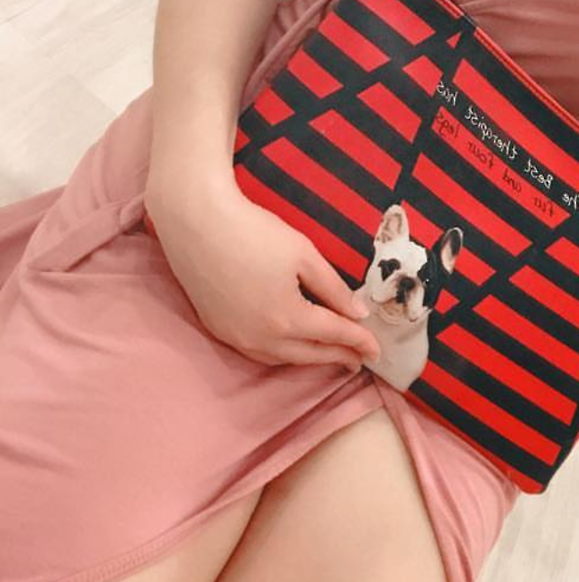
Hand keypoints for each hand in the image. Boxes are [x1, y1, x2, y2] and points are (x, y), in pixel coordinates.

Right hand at [145, 178, 381, 371]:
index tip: (378, 349)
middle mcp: (262, 338)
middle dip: (338, 357)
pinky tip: (291, 344)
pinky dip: (282, 353)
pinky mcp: (218, 329)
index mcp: (288, 318)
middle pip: (310, 354)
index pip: (334, 335)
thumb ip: (334, 289)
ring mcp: (236, 337)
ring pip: (282, 359)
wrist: (196, 223)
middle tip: (359, 358)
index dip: (359, 341)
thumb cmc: (254, 232)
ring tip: (330, 354)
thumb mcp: (304, 256)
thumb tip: (358, 314)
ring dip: (310, 358)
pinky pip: (258, 352)